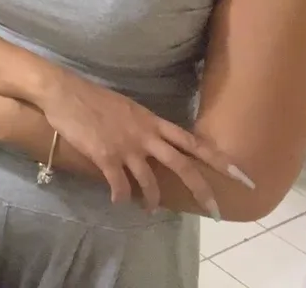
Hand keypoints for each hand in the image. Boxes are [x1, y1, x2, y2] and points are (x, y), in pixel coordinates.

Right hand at [38, 71, 248, 215]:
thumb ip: (143, 125)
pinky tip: (118, 201)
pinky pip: (120, 185)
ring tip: (150, 208)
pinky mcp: (106, 157)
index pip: (193, 142)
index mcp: (153, 122)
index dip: (219, 159)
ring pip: (150, 181)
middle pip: (182, 166)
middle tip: (216, 211)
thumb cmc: (92, 97)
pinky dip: (121, 196)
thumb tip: (151, 138)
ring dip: (153, 199)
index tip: (241, 175)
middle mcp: (146, 136)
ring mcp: (126, 148)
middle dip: (202, 190)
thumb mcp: (127, 108)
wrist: (64, 93)